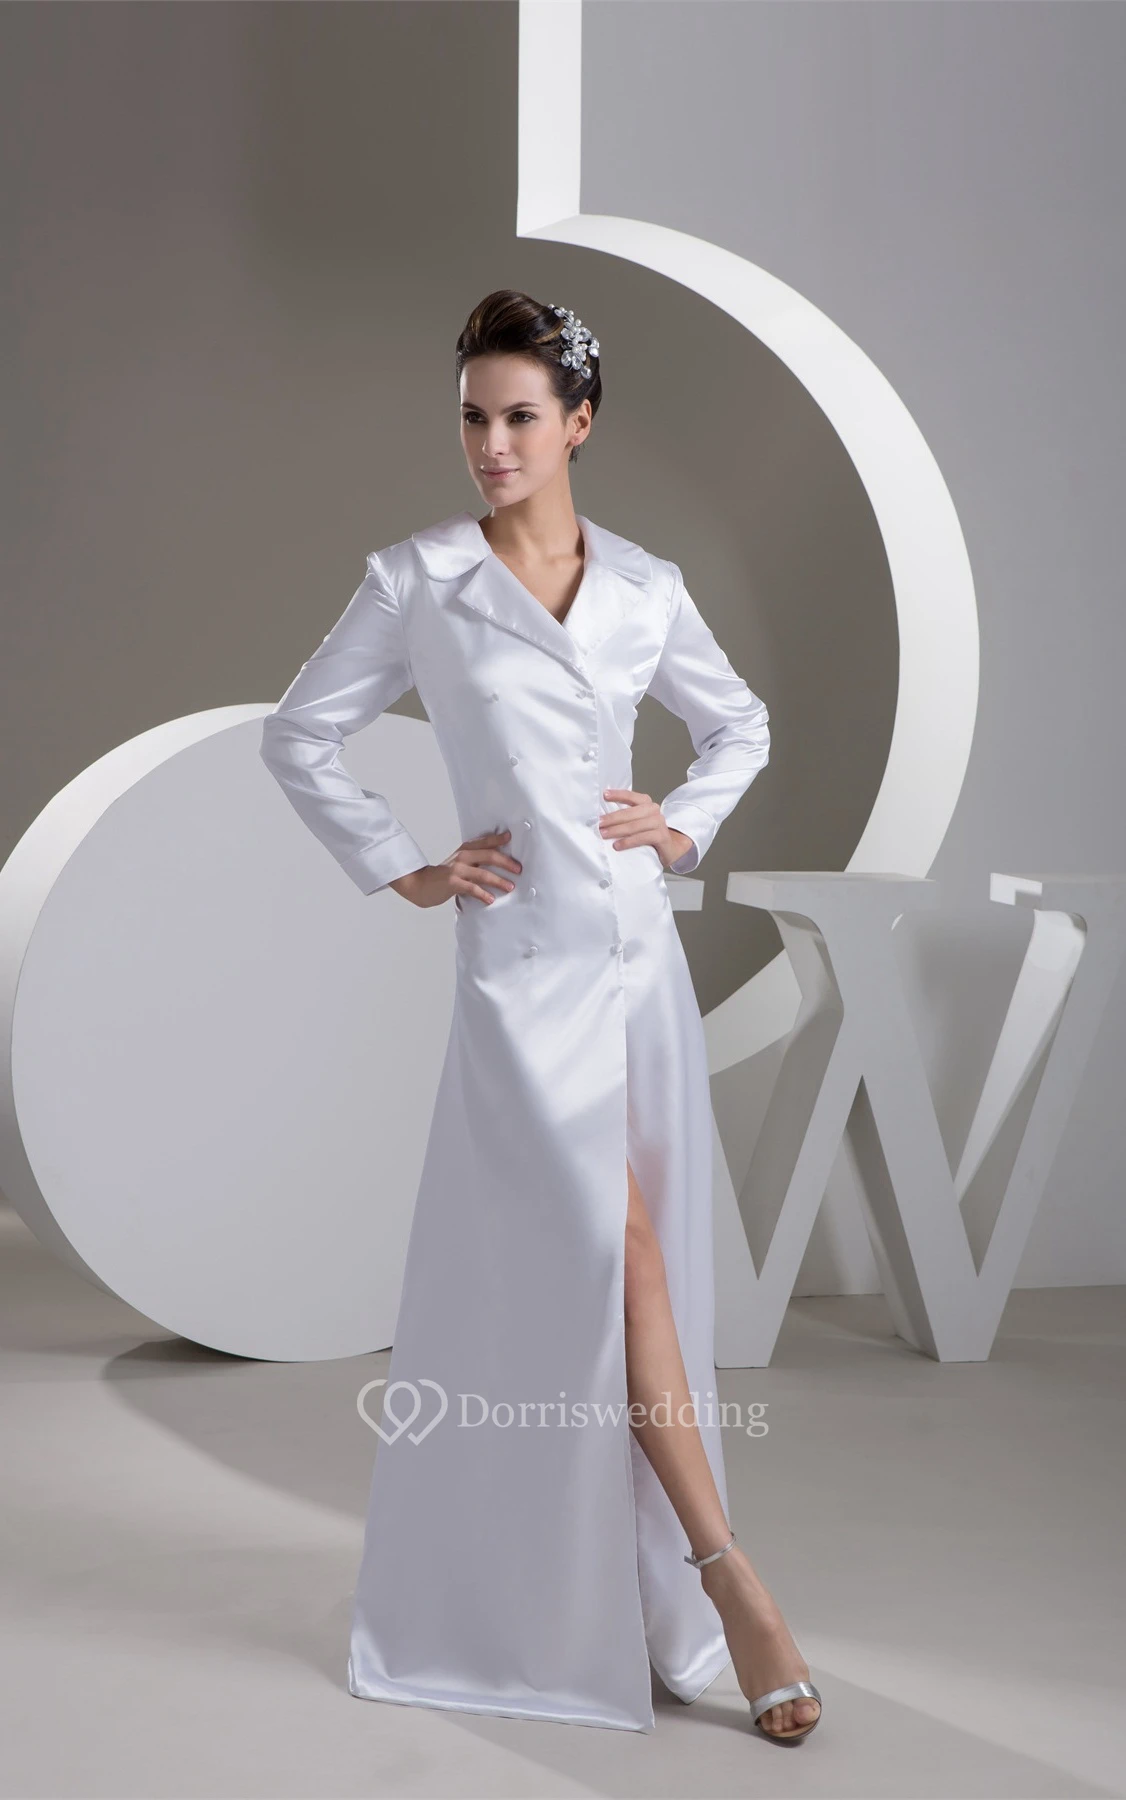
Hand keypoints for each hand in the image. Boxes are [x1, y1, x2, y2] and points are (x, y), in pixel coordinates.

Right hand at [391, 829, 521, 907]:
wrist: (420, 884)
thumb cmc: (443, 876)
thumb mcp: (459, 863)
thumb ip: (474, 861)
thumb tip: (496, 863)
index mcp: (465, 850)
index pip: (485, 842)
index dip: (498, 839)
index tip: (511, 837)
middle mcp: (462, 857)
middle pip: (489, 856)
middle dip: (507, 862)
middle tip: (519, 869)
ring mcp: (457, 870)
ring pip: (483, 873)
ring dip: (499, 881)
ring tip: (510, 887)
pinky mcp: (453, 883)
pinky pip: (472, 888)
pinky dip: (483, 894)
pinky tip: (491, 899)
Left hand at [599, 789, 693, 870]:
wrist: (670, 848)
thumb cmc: (649, 834)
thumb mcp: (638, 822)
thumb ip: (626, 817)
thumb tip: (602, 819)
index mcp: (646, 803)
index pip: (631, 796)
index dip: (618, 794)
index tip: (604, 795)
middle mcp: (654, 810)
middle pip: (630, 812)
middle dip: (612, 818)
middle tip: (599, 824)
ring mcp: (659, 823)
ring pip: (635, 825)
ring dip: (617, 830)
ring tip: (604, 834)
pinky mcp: (662, 836)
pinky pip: (643, 837)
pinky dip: (628, 841)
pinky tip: (617, 845)